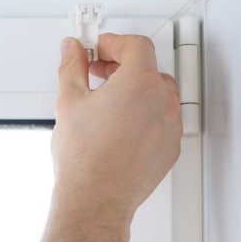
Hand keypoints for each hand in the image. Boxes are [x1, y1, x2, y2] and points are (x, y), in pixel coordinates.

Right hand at [51, 33, 181, 223]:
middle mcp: (162, 101)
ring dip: (135, 91)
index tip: (99, 49)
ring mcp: (171, 126)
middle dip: (122, 67)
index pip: (136, 46)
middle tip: (97, 74)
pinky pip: (162, 121)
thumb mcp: (70, 101)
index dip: (114, 43)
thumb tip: (72, 50)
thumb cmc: (85, 158)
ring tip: (108, 104)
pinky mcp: (170, 147)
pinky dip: (144, 117)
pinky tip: (119, 128)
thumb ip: (72, 67)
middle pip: (148, 69)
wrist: (95, 198)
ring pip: (157, 95)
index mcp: (140, 83)